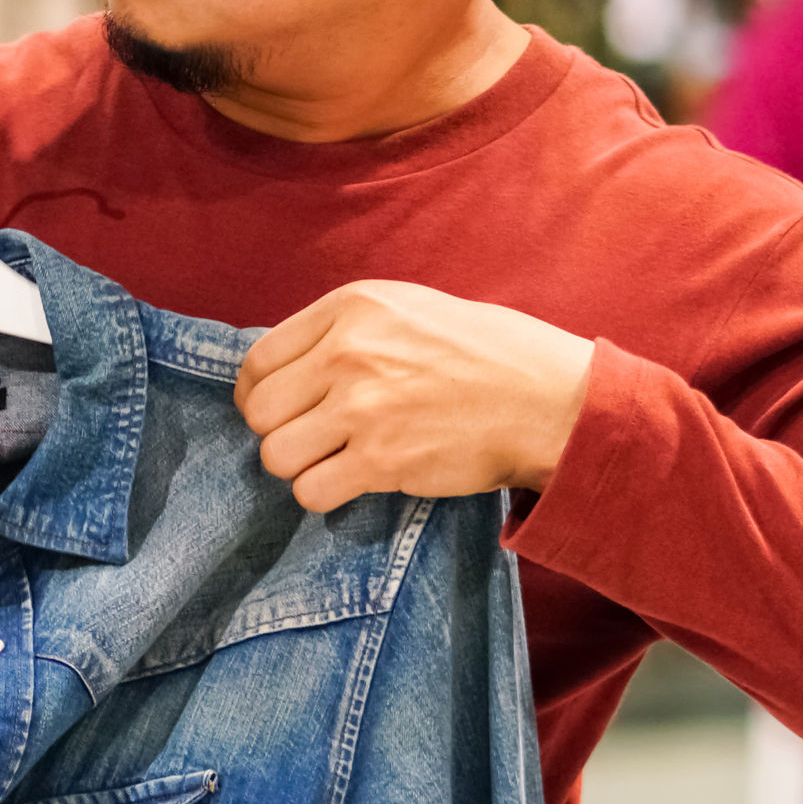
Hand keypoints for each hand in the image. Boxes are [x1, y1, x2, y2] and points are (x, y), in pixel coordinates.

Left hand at [234, 281, 593, 512]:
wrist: (546, 399)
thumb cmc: (482, 354)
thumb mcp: (405, 310)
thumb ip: (343, 330)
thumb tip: (286, 367)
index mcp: (349, 309)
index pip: (257, 361)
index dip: (256, 395)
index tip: (273, 410)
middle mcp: (348, 353)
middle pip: (259, 412)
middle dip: (277, 432)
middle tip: (309, 439)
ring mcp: (363, 408)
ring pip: (276, 455)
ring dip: (299, 467)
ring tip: (332, 461)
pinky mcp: (382, 460)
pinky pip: (311, 491)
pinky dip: (323, 494)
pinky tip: (352, 482)